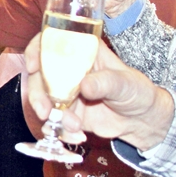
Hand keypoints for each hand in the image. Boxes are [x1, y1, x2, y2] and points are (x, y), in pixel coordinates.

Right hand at [24, 34, 174, 149]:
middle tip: (45, 112)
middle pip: (39, 74)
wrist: (142, 121)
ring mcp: (66, 91)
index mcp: (83, 51)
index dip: (37, 49)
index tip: (33, 66)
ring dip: (53, 117)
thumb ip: (106, 83)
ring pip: (43, 100)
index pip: (52, 41)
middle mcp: (69, 69)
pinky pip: (53, 120)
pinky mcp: (67, 112)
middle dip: (38, 95)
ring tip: (74, 127)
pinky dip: (61, 130)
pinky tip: (78, 135)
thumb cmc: (137, 92)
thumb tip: (85, 86)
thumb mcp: (126, 84)